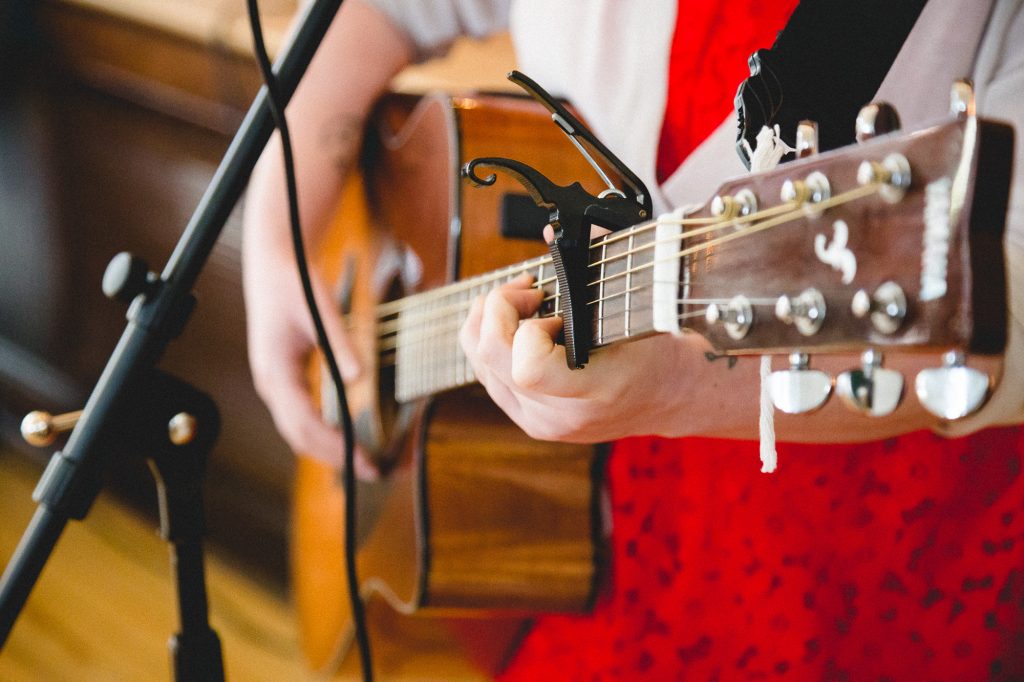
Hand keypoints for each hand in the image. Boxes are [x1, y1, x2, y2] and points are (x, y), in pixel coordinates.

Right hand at [244, 244, 378, 478]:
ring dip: (328, 449)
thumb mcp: (318, 309)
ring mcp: (275, 382)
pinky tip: (344, 438)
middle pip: (299, 436)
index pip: (305, 424)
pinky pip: (301, 416)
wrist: (274, 262)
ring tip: (361, 463)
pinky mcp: (285, 377)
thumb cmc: (294, 282)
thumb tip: (359, 377)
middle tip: (372, 472)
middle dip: (334, 457)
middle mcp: (272, 383)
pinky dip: (322, 432)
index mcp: (275, 372)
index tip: (362, 462)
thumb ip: (338, 342)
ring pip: (298, 430)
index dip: (335, 446)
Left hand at [458, 274, 713, 442]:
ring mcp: (541, 422)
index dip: (529, 329)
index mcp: (594, 392)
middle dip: (501, 308)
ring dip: (490, 320)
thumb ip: (598, 262)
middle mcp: (561, 414)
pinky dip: (492, 339)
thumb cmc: (658, 350)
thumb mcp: (642, 306)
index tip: (556, 312)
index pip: (528, 368)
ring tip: (521, 301)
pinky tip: (515, 323)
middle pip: (492, 356)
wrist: (670, 399)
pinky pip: (487, 375)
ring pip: (480, 364)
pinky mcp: (529, 420)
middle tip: (530, 290)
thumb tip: (553, 230)